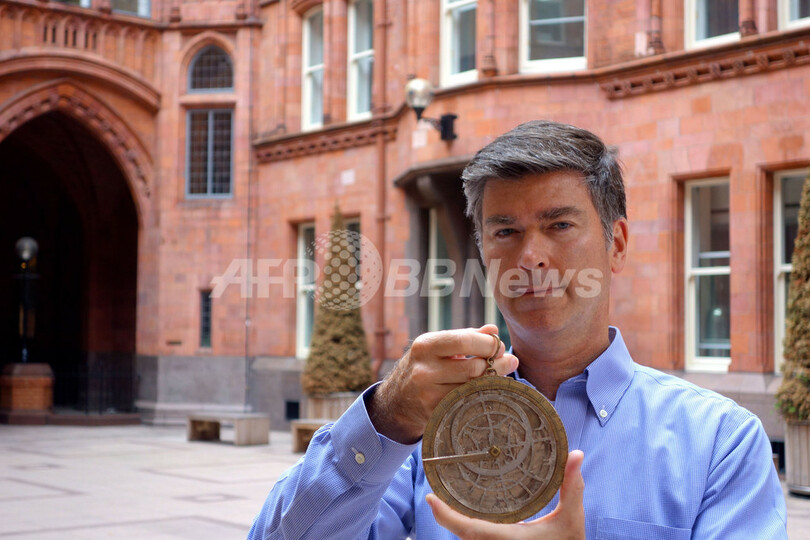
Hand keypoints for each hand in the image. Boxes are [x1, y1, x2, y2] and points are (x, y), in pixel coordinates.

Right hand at [368, 324, 517, 443]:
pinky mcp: (436, 415)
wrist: (396, 401)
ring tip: (501, 375)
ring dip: (493, 381)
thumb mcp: (437, 347)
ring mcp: (429, 395)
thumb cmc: (424, 366)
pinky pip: (469, 404)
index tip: (500, 346)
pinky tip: (487, 390)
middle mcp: (425, 370)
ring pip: (474, 388)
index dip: (489, 343)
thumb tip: (493, 330)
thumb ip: (466, 337)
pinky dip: (481, 396)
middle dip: (497, 364)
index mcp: (425, 346)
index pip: (465, 341)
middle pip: (474, 367)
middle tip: (508, 361)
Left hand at [426, 450, 585, 539]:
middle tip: (434, 494)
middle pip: (461, 534)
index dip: (446, 516)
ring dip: (455, 523)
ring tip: (443, 500)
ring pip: (467, 539)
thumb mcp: (571, 519)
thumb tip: (576, 454)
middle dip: (446, 516)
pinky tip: (464, 515)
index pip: (468, 529)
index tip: (430, 499)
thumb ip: (572, 488)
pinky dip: (467, 529)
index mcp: (508, 538)